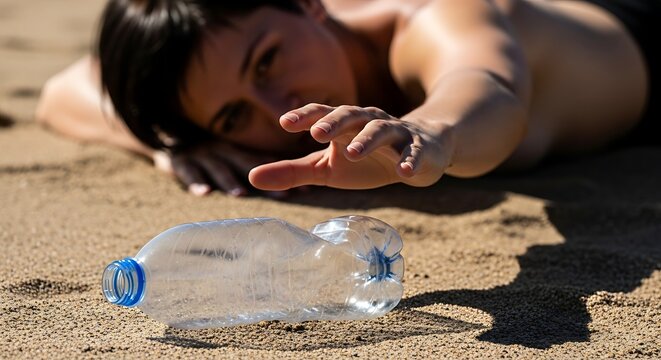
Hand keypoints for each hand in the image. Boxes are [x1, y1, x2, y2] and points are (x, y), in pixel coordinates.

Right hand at [152, 141, 287, 196]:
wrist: (165, 142)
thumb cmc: (205, 156)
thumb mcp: (228, 158)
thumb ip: (251, 169)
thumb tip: (288, 186)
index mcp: (236, 151)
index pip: (265, 162)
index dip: (285, 173)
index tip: (305, 189)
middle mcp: (222, 151)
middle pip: (246, 165)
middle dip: (266, 179)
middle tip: (284, 196)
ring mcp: (201, 156)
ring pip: (218, 168)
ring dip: (230, 181)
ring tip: (241, 195)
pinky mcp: (179, 162)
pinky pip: (188, 172)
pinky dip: (195, 183)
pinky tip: (204, 194)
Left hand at [249, 104, 454, 190]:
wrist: (419, 151)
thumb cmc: (365, 159)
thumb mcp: (325, 168)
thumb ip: (291, 171)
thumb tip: (251, 177)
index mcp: (344, 124)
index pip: (322, 114)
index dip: (305, 116)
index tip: (285, 122)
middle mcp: (368, 121)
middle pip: (351, 115)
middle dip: (334, 122)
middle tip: (317, 134)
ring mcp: (395, 133)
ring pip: (382, 130)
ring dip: (367, 139)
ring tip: (353, 152)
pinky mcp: (418, 149)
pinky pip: (414, 152)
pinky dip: (410, 160)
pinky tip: (404, 172)